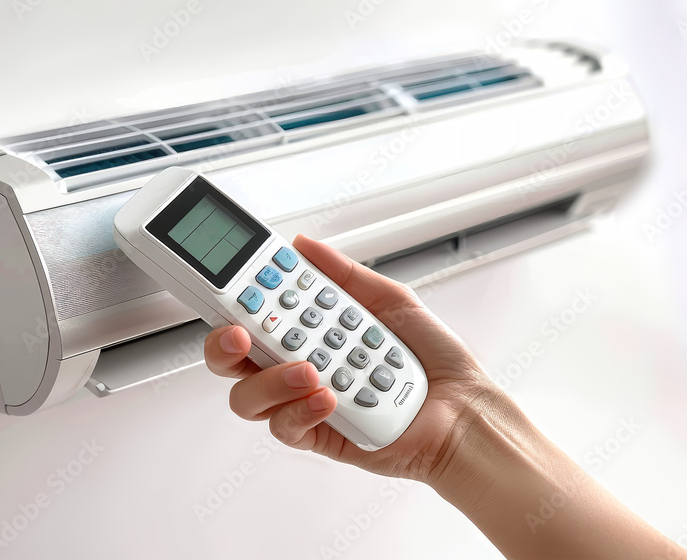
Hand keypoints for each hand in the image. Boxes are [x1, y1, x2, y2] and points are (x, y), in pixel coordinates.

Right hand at [203, 234, 496, 482]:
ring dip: (269, 379)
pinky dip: (302, 409)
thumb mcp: (390, 300)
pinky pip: (286, 428)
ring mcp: (304, 403)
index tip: (234, 282)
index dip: (232, 299)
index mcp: (309, 331)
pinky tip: (328, 395)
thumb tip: (304, 245)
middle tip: (240, 334)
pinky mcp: (319, 436)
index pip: (253, 314)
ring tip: (308, 367)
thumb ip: (344, 274)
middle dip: (222, 343)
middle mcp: (297, 367)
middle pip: (232, 360)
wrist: (463, 410)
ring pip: (248, 397)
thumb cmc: (432, 360)